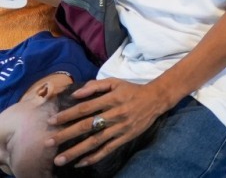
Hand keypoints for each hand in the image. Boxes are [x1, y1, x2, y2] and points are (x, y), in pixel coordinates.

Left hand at [47, 78, 172, 167]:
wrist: (156, 99)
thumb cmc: (131, 90)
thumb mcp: (115, 82)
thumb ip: (95, 85)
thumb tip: (75, 95)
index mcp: (111, 99)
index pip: (85, 108)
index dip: (67, 115)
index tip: (51, 122)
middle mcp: (115, 114)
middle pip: (87, 126)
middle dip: (66, 135)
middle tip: (48, 143)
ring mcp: (120, 127)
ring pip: (95, 141)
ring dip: (76, 151)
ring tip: (59, 159)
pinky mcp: (126, 137)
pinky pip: (108, 149)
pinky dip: (94, 157)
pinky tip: (80, 163)